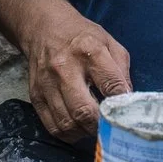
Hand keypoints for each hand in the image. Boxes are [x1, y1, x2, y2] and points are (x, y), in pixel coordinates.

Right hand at [23, 6, 132, 142]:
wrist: (44, 28)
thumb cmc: (81, 37)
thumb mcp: (109, 43)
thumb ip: (122, 71)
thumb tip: (127, 101)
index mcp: (89, 51)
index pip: (111, 85)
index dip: (122, 104)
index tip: (127, 112)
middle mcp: (65, 68)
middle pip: (84, 110)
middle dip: (101, 125)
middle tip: (109, 127)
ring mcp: (47, 84)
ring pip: (67, 123)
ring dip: (85, 132)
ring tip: (94, 126)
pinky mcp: (35, 95)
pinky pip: (52, 126)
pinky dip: (68, 133)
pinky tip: (78, 127)